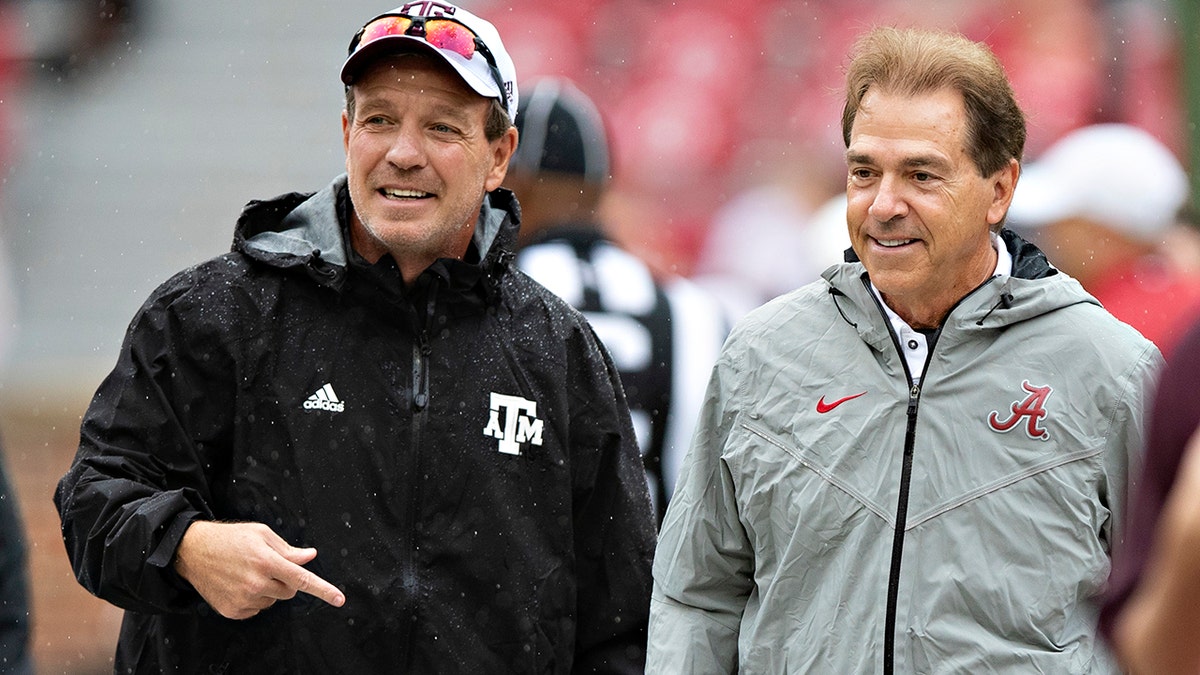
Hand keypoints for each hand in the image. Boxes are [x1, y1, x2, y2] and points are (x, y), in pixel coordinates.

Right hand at [173, 520, 345, 619]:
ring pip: (273, 601)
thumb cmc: (230, 539)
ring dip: (268, 590)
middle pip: (289, 591)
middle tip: (267, 566)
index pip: (302, 579)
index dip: (323, 589)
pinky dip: (253, 600)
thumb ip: (288, 549)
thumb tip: (309, 556)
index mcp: (266, 561)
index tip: (339, 599)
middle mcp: (256, 583)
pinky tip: (239, 584)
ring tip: (248, 573)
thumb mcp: (261, 534)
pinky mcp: (233, 611)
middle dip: (285, 580)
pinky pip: (257, 610)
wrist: (192, 551)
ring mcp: (243, 599)